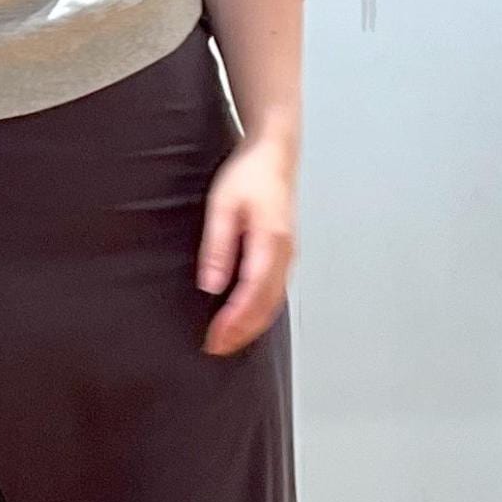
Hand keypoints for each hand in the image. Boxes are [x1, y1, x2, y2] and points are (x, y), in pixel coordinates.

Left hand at [196, 131, 299, 355]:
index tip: (213, 339)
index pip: (252, 295)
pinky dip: (260, 312)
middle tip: (215, 349)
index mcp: (270, 243)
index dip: (233, 322)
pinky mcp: (285, 254)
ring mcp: (289, 255)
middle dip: (241, 332)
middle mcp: (285, 254)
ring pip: (273, 303)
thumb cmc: (248, 174)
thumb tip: (212, 285)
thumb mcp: (222, 207)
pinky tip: (245, 319)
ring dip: (251, 326)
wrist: (274, 152)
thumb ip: (217, 247)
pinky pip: (275, 292)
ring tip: (227, 341)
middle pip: (266, 307)